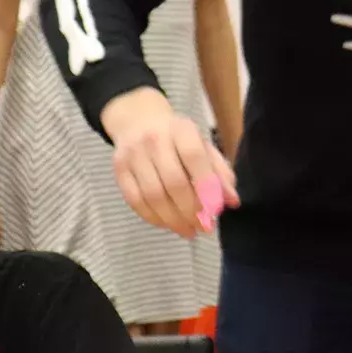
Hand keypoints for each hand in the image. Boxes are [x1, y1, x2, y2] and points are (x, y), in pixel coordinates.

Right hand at [102, 88, 237, 238]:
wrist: (139, 121)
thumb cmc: (179, 139)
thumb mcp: (204, 147)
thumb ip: (220, 173)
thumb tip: (232, 201)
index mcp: (181, 130)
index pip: (195, 158)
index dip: (206, 187)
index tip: (215, 211)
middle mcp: (154, 140)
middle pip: (173, 182)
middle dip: (191, 211)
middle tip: (204, 228)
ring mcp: (133, 154)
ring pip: (152, 196)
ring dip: (173, 220)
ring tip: (188, 231)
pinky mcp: (119, 169)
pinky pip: (135, 200)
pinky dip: (153, 218)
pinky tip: (168, 224)